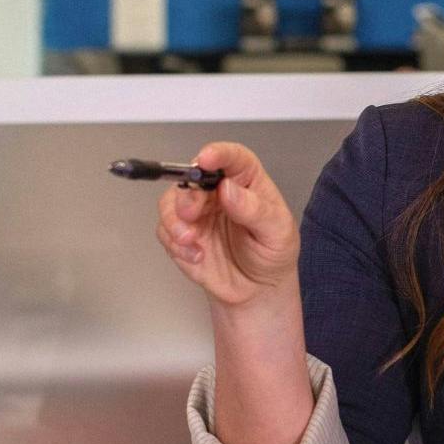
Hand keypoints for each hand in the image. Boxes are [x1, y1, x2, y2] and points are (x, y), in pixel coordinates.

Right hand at [155, 143, 298, 307]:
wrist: (259, 290)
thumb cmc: (273, 254)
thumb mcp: (277, 232)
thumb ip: (255, 210)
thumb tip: (229, 189)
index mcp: (247, 182)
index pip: (233, 158)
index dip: (218, 153)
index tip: (206, 159)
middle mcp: (218, 192)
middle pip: (193, 178)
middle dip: (188, 194)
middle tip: (191, 212)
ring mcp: (198, 212)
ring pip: (171, 202)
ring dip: (174, 220)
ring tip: (191, 240)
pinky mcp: (182, 234)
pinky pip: (166, 231)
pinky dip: (175, 243)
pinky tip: (196, 255)